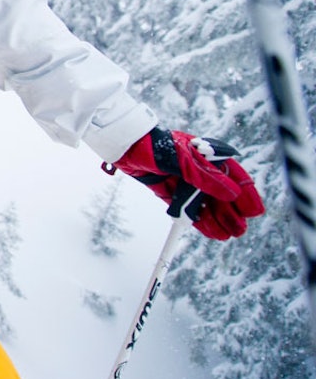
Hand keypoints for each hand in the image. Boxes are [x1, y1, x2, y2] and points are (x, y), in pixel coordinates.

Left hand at [113, 127, 264, 239]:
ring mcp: (185, 181)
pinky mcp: (170, 191)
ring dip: (217, 219)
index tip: (253, 211)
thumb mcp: (181, 159)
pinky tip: (210, 231)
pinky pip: (188, 208)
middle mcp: (200, 169)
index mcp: (208, 155)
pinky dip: (198, 219)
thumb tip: (231, 193)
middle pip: (222, 193)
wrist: (124, 146)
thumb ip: (205, 176)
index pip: (234, 175)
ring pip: (206, 203)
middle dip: (231, 212)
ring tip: (225, 235)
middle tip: (238, 230)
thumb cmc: (153, 144)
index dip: (245, 194)